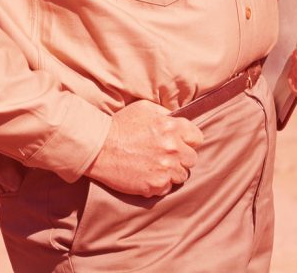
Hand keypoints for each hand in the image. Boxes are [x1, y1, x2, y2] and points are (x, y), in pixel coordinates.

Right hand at [83, 99, 203, 196]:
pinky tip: (148, 176)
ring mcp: (165, 168)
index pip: (197, 137)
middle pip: (192, 159)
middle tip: (166, 157)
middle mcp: (172, 148)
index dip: (189, 140)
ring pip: (181, 176)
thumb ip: (165, 113)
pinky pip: (167, 188)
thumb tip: (176, 119)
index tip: (180, 143)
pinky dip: (159, 185)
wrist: (99, 148)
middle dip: (181, 157)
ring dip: (172, 172)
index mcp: (172, 127)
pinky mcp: (154, 185)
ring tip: (156, 167)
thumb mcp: (144, 108)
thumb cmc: (120, 125)